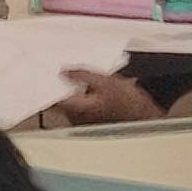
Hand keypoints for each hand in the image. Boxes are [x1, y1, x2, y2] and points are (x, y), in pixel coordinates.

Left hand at [36, 70, 164, 128]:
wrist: (147, 119)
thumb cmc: (130, 104)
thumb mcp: (107, 82)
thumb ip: (83, 75)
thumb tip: (63, 71)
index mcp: (78, 109)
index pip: (51, 97)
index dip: (46, 84)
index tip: (44, 71)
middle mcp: (76, 118)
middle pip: (58, 98)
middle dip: (59, 84)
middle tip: (60, 68)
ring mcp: (81, 121)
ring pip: (68, 101)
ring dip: (69, 89)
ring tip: (76, 75)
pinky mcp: (88, 120)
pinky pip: (77, 104)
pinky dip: (78, 94)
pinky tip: (86, 86)